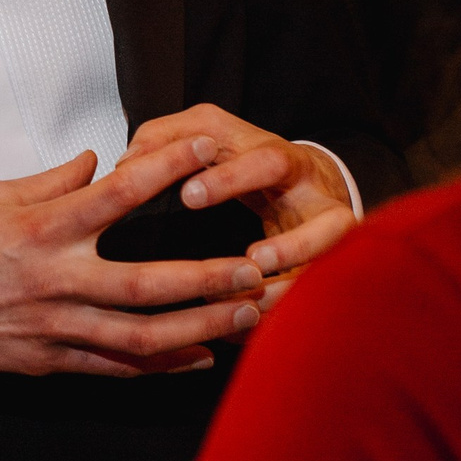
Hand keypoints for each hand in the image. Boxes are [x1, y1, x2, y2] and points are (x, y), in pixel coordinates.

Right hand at [0, 133, 267, 379]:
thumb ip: (52, 181)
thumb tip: (100, 161)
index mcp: (41, 229)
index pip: (117, 194)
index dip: (167, 170)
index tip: (207, 150)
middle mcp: (54, 281)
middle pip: (147, 284)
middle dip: (207, 279)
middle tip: (254, 269)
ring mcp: (55, 328)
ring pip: (142, 337)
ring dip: (200, 329)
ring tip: (243, 317)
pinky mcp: (50, 362)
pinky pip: (117, 367)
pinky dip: (162, 365)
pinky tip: (201, 356)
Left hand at [125, 106, 357, 294]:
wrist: (308, 180)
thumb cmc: (248, 155)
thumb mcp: (210, 132)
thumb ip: (167, 136)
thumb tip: (127, 161)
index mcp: (283, 161)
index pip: (266, 162)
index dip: (231, 180)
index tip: (189, 196)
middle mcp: (318, 202)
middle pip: (333, 224)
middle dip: (293, 247)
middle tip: (253, 262)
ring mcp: (332, 243)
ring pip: (331, 271)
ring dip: (289, 290)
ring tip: (246, 302)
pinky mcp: (328, 274)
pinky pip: (312, 300)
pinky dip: (276, 317)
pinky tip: (235, 328)